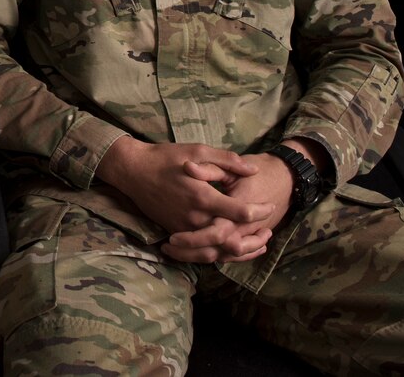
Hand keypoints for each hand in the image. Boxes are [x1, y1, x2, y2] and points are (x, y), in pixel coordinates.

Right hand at [160, 147, 296, 263]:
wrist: (133, 171)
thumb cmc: (165, 157)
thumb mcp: (197, 151)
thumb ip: (227, 161)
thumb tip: (253, 171)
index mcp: (203, 196)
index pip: (241, 212)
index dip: (261, 211)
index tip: (270, 205)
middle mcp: (195, 217)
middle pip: (233, 239)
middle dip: (255, 239)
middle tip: (268, 232)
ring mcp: (184, 227)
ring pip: (218, 250)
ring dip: (240, 251)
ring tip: (257, 245)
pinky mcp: (175, 231)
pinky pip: (201, 250)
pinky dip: (220, 252)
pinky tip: (232, 247)